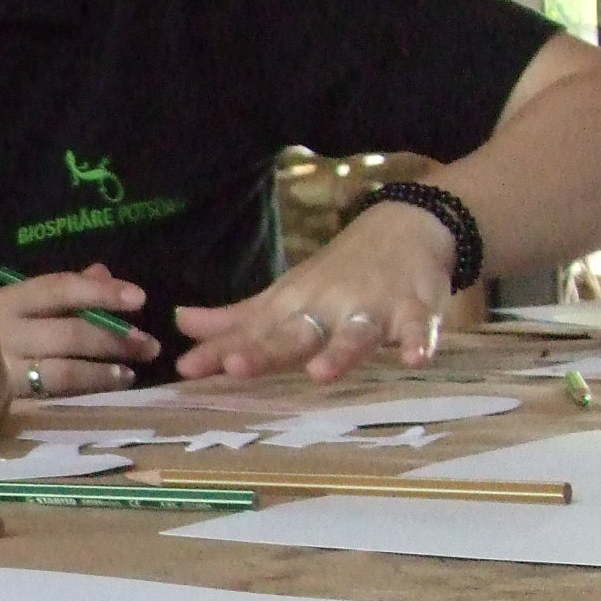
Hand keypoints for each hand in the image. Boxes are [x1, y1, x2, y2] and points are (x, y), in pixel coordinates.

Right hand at [0, 261, 157, 397]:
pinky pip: (60, 393)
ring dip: (106, 369)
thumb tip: (105, 274)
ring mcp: (7, 369)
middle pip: (70, 332)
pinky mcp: (13, 399)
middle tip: (150, 345)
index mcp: (9, 300)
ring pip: (67, 369)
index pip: (60, 289)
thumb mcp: (28, 305)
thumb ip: (67, 289)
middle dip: (115, 338)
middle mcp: (5, 332)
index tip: (141, 298)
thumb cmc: (4, 332)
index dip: (102, 292)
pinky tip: (115, 384)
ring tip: (133, 370)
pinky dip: (93, 388)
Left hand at [172, 200, 455, 380]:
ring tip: (320, 374)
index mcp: (292, 307)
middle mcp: (326, 308)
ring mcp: (372, 307)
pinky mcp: (416, 309)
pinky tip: (416, 359)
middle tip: (237, 366)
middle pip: (294, 333)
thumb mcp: (284, 295)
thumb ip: (236, 320)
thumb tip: (180, 324)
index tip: (186, 367)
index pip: (251, 332)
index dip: (219, 350)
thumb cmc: (336, 274)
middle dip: (267, 350)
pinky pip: (419, 328)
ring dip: (339, 352)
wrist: (405, 227)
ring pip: (354, 333)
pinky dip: (419, 341)